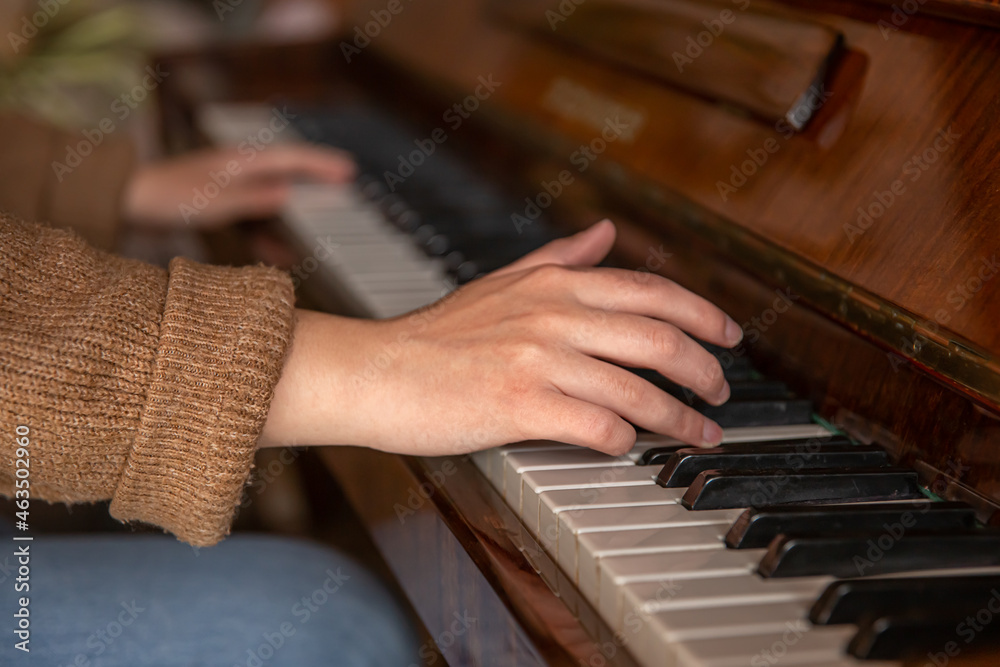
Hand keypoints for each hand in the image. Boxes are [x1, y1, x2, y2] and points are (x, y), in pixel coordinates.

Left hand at [121, 144, 354, 229]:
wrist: (127, 203)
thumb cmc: (168, 197)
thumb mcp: (215, 200)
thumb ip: (254, 199)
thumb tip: (291, 196)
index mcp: (242, 162)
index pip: (291, 158)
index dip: (322, 164)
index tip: (349, 171)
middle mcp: (239, 172)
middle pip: (287, 179)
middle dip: (316, 190)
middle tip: (344, 198)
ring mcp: (230, 189)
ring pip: (272, 204)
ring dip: (292, 222)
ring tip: (315, 241)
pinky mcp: (219, 208)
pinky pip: (252, 222)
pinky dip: (267, 237)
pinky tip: (279, 256)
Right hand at [259, 220, 742, 454]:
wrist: (375, 372)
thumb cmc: (434, 336)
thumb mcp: (501, 282)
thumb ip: (559, 257)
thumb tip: (606, 232)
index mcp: (554, 284)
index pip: (652, 292)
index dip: (704, 315)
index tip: (730, 338)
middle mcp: (554, 315)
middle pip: (659, 339)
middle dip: (705, 371)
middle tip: (722, 393)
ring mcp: (539, 360)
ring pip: (638, 390)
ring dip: (681, 418)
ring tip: (701, 434)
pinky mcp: (520, 406)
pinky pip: (598, 427)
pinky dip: (625, 440)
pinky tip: (630, 447)